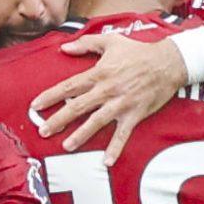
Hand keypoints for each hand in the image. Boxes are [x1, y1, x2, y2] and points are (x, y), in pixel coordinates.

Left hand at [29, 30, 203, 161]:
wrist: (168, 63)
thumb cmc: (138, 51)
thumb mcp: (111, 41)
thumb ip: (85, 43)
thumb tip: (64, 47)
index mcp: (99, 73)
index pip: (69, 86)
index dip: (51, 96)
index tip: (35, 105)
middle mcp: (107, 90)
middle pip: (77, 106)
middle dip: (58, 119)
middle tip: (42, 131)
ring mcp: (120, 104)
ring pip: (96, 122)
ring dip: (80, 135)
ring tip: (66, 146)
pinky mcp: (134, 115)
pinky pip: (123, 134)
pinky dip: (115, 148)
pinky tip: (106, 162)